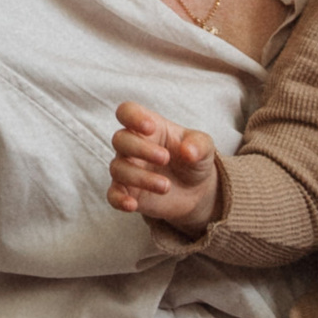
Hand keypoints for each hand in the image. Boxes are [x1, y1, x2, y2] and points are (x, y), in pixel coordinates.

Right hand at [109, 100, 220, 234]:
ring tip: (166, 186)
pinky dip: (119, 200)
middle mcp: (132, 146)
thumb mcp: (204, 147)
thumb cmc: (194, 158)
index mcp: (148, 127)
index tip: (150, 127)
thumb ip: (198, 145)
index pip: (127, 112)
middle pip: (120, 139)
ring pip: (118, 168)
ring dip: (141, 177)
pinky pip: (113, 195)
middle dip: (141, 149)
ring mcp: (127, 169)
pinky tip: (132, 205)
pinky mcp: (127, 192)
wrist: (197, 190)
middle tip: (166, 158)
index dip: (133, 117)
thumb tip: (188, 151)